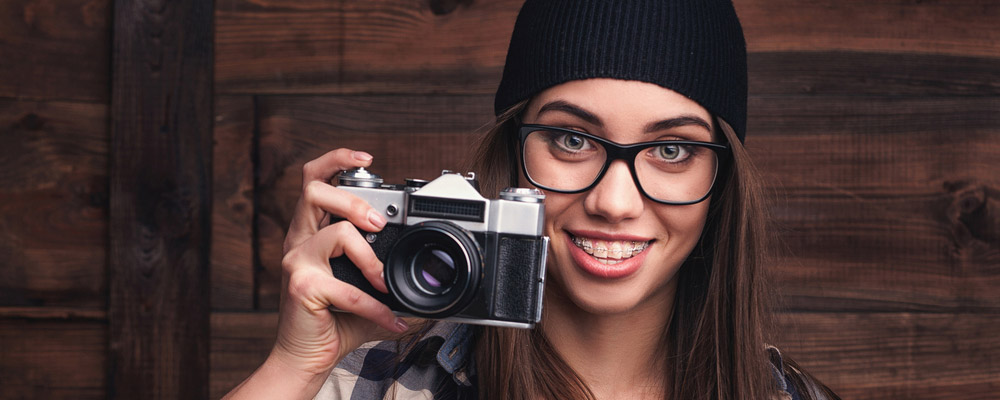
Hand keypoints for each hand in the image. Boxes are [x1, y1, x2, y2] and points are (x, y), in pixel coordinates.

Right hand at [224, 149, 408, 399]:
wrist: (307, 356)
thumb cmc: (336, 320)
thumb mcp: (366, 287)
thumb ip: (388, 271)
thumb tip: (433, 275)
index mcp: (310, 231)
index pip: (313, 179)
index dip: (336, 159)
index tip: (367, 156)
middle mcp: (298, 239)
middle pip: (314, 191)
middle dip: (355, 202)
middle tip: (379, 225)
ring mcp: (296, 260)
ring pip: (338, 232)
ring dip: (370, 258)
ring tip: (382, 281)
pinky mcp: (300, 285)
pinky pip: (349, 288)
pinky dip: (377, 308)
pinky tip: (390, 320)